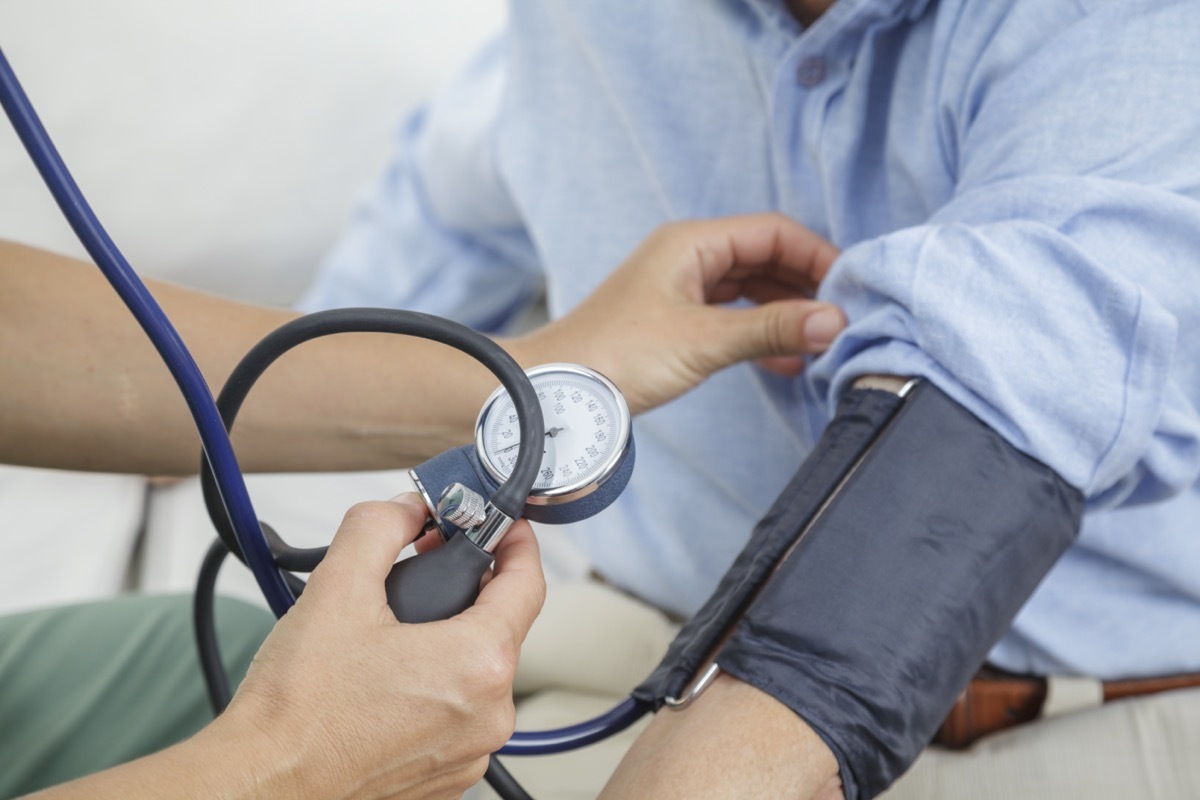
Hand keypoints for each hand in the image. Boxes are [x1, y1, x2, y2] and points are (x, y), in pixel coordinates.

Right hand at [216, 494, 545, 799]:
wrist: (264, 782)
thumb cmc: (298, 708)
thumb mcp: (337, 588)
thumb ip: (379, 528)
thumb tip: (406, 510)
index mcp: (478, 665)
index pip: (528, 585)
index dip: (517, 544)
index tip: (506, 527)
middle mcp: (488, 715)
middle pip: (499, 628)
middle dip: (467, 590)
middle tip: (425, 568)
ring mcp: (470, 752)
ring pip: (477, 673)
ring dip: (447, 642)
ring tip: (394, 631)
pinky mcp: (447, 777)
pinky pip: (458, 714)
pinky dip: (435, 689)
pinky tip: (390, 679)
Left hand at [508, 213, 842, 414]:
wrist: (554, 390)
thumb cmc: (614, 357)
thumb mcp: (702, 341)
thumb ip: (771, 329)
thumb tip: (835, 321)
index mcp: (691, 243)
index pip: (773, 232)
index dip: (817, 256)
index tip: (850, 289)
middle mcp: (688, 256)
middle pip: (765, 257)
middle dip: (806, 286)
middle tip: (843, 318)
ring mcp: (681, 288)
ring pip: (751, 289)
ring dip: (785, 313)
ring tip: (820, 343)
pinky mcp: (676, 320)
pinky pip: (732, 316)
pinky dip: (760, 333)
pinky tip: (786, 362)